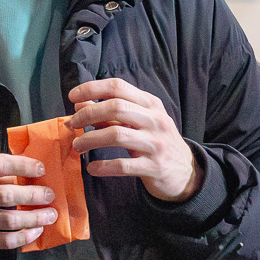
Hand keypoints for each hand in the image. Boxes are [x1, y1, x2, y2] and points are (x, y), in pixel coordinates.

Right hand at [0, 152, 56, 251]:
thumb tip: (32, 174)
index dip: (23, 165)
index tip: (41, 169)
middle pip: (7, 194)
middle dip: (34, 195)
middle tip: (50, 195)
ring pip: (10, 219)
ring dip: (35, 217)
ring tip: (50, 214)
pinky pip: (5, 240)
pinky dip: (25, 236)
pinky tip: (36, 231)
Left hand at [67, 78, 201, 202]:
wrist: (186, 172)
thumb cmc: (156, 143)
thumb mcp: (139, 123)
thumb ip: (111, 114)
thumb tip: (79, 104)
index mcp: (150, 104)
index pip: (118, 87)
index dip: (92, 89)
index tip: (72, 96)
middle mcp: (155, 120)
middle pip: (116, 108)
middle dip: (88, 114)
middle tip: (73, 124)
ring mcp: (156, 144)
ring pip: (117, 135)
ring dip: (90, 140)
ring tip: (77, 146)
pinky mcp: (154, 167)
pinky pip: (123, 165)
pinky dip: (103, 167)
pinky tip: (92, 168)